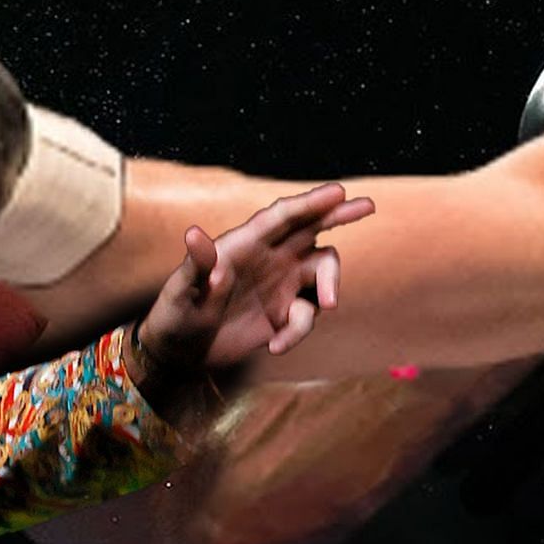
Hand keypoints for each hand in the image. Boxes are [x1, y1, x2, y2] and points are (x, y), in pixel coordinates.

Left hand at [135, 183, 373, 379]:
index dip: (310, 203)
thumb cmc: (176, 313)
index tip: (337, 192)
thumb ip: (196, 265)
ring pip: (323, 271)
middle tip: (367, 206)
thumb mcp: (181, 291)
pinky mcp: (285, 313)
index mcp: (245, 243)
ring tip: (327, 306)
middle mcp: (269, 257)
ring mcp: (281, 284)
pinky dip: (298, 331)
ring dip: (331, 286)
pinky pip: (309, 315)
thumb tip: (194, 235)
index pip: (283, 217)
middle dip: (340, 214)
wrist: (182, 351)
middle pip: (313, 228)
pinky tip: (274, 346)